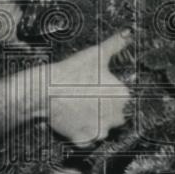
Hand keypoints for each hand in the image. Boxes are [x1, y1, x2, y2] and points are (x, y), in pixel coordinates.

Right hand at [48, 31, 132, 146]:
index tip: (96, 89)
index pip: (124, 100)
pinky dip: (83, 135)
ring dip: (95, 123)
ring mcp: (100, 130)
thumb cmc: (72, 70)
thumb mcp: (96, 54)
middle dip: (105, 110)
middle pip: (116, 116)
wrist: (45, 89)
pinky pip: (88, 141)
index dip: (110, 95)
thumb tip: (129, 32)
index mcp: (123, 96)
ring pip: (103, 129)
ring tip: (79, 109)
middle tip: (86, 99)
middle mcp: (116, 116)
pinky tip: (74, 122)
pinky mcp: (84, 139)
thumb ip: (116, 43)